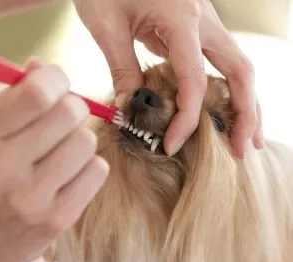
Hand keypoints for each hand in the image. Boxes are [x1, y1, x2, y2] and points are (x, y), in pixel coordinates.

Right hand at [0, 59, 108, 261]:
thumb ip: (11, 98)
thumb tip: (43, 67)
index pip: (38, 93)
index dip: (55, 79)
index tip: (54, 84)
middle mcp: (5, 170)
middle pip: (71, 113)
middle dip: (70, 108)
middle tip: (59, 119)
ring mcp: (34, 199)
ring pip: (87, 141)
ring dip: (78, 139)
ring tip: (61, 151)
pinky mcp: (58, 220)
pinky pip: (98, 171)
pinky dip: (89, 166)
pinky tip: (70, 173)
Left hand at [75, 0, 262, 156]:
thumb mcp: (107, 24)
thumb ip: (121, 66)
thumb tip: (130, 106)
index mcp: (182, 19)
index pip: (194, 81)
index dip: (186, 119)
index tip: (170, 145)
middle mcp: (204, 21)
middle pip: (240, 72)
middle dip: (245, 115)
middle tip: (241, 149)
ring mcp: (205, 25)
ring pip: (239, 68)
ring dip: (246, 104)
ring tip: (245, 137)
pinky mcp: (198, 31)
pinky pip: (222, 64)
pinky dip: (228, 91)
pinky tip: (225, 110)